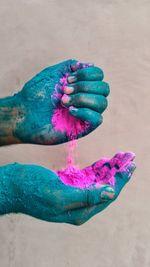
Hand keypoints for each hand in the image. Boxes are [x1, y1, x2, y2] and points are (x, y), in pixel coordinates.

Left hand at [0, 59, 108, 144]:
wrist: (23, 114)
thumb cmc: (35, 94)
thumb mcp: (53, 73)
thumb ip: (71, 66)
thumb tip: (90, 64)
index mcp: (80, 86)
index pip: (99, 76)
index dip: (87, 74)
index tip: (67, 78)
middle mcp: (85, 99)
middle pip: (104, 88)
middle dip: (84, 86)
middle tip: (64, 90)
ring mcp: (85, 113)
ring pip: (102, 103)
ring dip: (82, 98)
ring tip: (63, 101)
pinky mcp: (82, 128)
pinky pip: (98, 120)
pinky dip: (85, 112)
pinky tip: (70, 111)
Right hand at [0, 158, 135, 224]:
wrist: (12, 185)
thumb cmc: (32, 190)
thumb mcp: (60, 194)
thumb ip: (86, 196)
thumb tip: (111, 193)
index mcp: (79, 212)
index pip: (108, 195)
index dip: (121, 180)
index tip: (131, 165)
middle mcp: (79, 206)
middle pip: (105, 187)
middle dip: (118, 172)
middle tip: (129, 157)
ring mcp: (73, 195)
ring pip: (98, 181)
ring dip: (109, 169)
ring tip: (121, 157)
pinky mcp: (67, 185)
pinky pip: (87, 177)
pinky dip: (96, 169)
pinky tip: (104, 162)